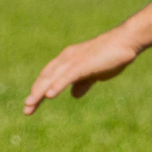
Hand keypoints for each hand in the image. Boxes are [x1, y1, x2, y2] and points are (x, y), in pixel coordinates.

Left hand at [24, 28, 139, 113]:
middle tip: (26, 109)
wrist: (125, 41)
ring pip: (52, 78)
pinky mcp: (83, 64)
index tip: (31, 104)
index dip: (39, 89)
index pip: (48, 76)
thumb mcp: (93, 73)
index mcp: (67, 59)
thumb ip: (82, 82)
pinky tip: (49, 95)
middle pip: (46, 78)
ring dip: (40, 92)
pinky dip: (57, 85)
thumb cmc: (111, 56)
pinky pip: (67, 76)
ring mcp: (74, 60)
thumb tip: (74, 95)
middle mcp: (66, 58)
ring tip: (30, 104)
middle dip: (35, 94)